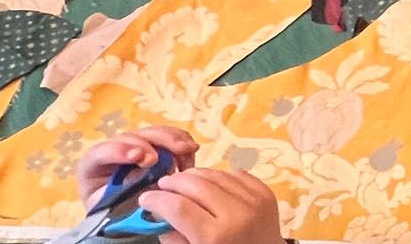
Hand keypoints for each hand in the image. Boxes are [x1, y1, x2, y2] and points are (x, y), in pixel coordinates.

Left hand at [77, 127, 198, 205]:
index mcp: (94, 166)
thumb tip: (145, 192)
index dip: (118, 151)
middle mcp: (114, 149)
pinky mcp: (154, 144)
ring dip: (171, 139)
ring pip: (152, 133)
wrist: (121, 209)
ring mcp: (136, 144)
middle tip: (160, 157)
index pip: (101, 153)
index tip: (137, 157)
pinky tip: (191, 151)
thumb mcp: (109, 209)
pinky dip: (181, 140)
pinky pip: (168, 135)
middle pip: (130, 137)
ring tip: (188, 149)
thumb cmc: (111, 211)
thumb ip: (121, 199)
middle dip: (148, 143)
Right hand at [138, 168, 283, 243]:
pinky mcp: (266, 193)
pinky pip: (236, 174)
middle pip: (196, 184)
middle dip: (173, 182)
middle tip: (162, 185)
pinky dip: (219, 176)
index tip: (145, 198)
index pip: (178, 207)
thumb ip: (174, 236)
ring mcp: (254, 201)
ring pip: (215, 174)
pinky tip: (209, 183)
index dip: (157, 199)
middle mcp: (236, 214)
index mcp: (215, 236)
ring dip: (194, 175)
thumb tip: (156, 212)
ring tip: (182, 181)